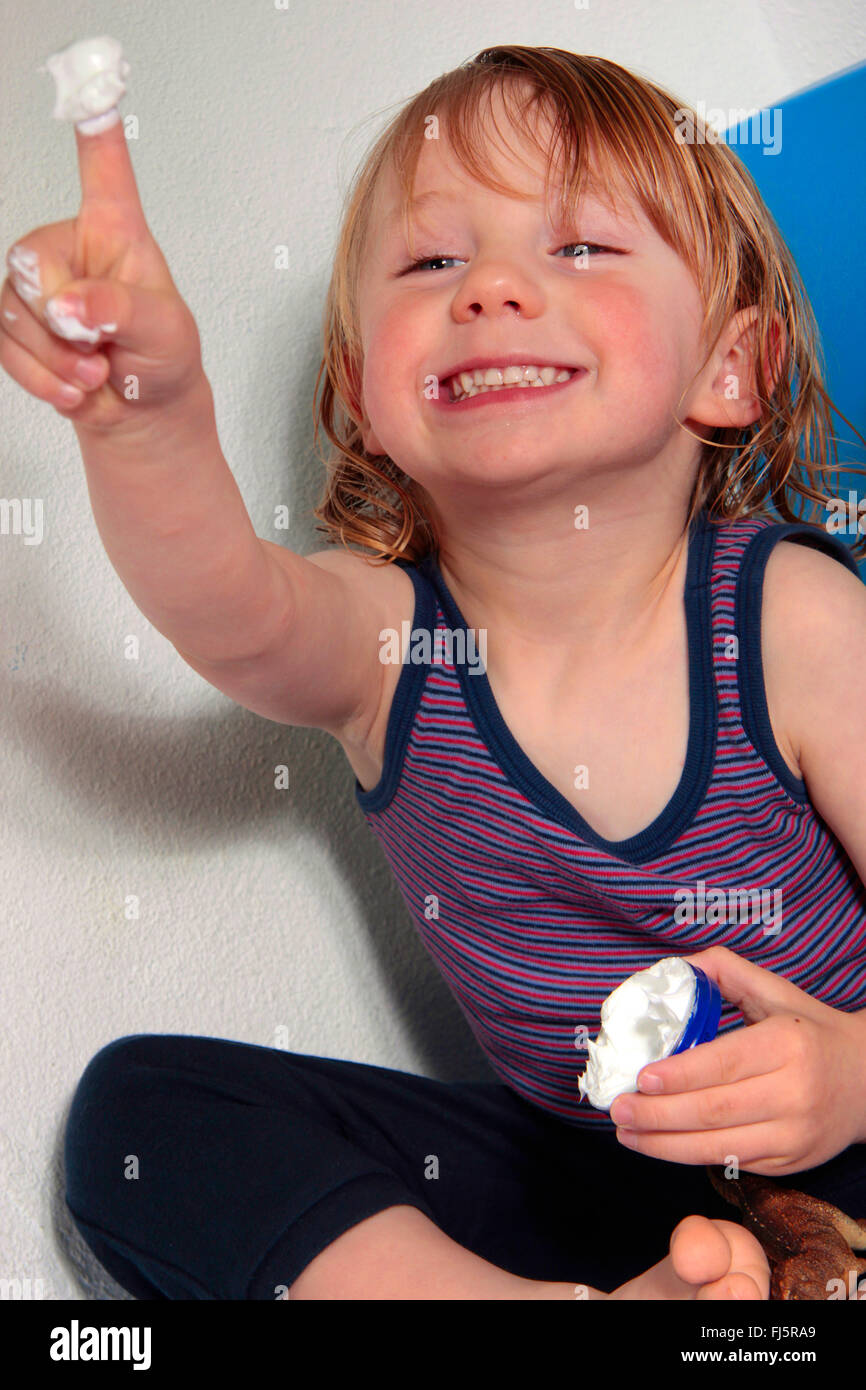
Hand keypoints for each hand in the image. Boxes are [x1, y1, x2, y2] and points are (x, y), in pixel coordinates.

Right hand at [1, 115, 202, 431]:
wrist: (146, 411)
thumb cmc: (165, 357)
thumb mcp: (164, 330)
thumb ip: (121, 310)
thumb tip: (72, 304)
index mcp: (116, 231)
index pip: (102, 170)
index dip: (94, 131)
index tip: (93, 87)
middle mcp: (72, 250)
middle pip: (30, 262)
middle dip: (64, 319)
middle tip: (102, 345)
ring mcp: (41, 288)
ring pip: (13, 311)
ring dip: (56, 357)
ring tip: (96, 368)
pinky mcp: (19, 325)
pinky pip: (2, 344)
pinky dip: (40, 376)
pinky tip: (74, 385)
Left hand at [608, 945, 865, 1175]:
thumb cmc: (809, 1031)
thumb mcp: (774, 991)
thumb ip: (723, 971)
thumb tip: (673, 968)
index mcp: (787, 1045)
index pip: (724, 1064)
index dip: (679, 1075)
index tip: (640, 1078)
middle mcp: (794, 1093)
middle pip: (714, 1110)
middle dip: (658, 1114)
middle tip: (619, 1108)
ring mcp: (794, 1133)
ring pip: (719, 1146)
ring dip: (665, 1144)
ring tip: (627, 1133)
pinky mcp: (791, 1162)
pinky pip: (733, 1161)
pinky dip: (692, 1155)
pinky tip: (661, 1144)